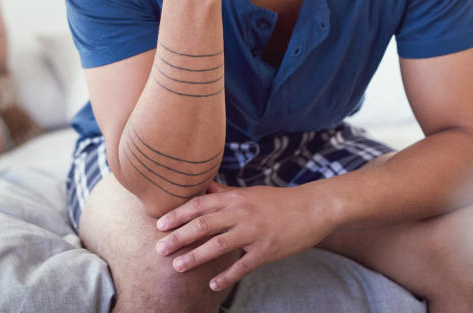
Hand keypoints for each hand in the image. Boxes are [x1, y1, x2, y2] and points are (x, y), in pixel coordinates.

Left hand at [154, 182, 334, 291]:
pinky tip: (212, 285)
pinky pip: (243, 265)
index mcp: (234, 198)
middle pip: (203, 225)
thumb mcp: (248, 193)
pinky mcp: (267, 250)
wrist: (313, 207)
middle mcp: (241, 213)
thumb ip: (223, 193)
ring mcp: (254, 231)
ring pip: (218, 245)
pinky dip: (226, 276)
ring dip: (195, 257)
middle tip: (159, 249)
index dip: (177, 215)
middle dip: (178, 237)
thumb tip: (202, 187)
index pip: (199, 205)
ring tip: (177, 267)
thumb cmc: (277, 201)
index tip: (159, 225)